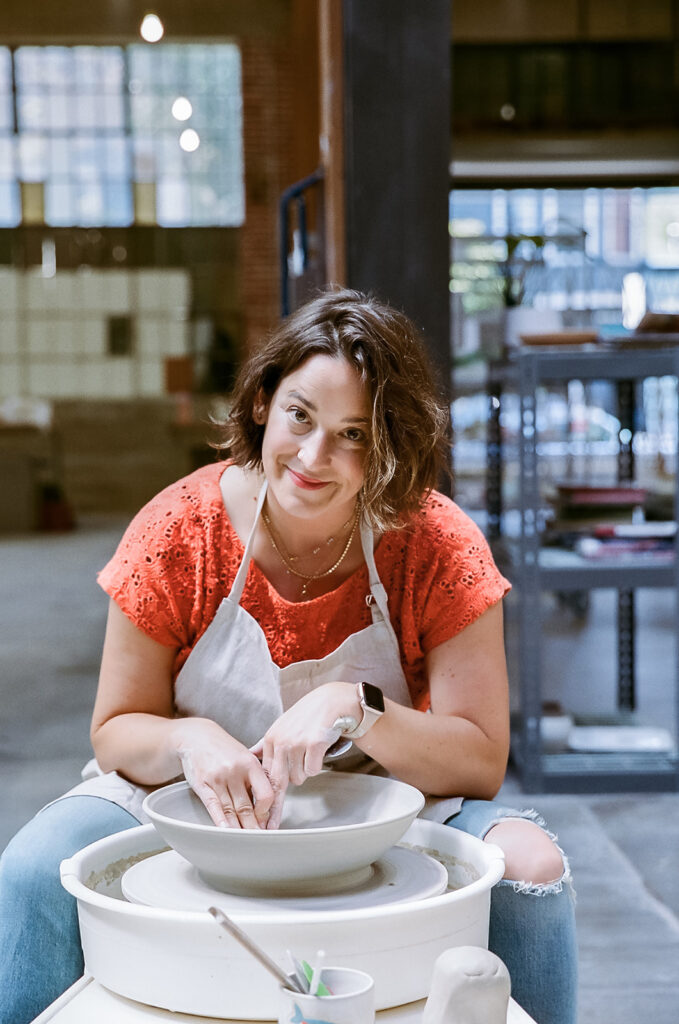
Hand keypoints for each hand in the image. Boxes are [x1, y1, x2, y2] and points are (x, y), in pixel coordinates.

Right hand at [171, 718, 274, 828]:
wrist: (198, 737)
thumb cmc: (224, 749)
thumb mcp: (245, 757)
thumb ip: (256, 778)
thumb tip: (266, 805)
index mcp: (251, 763)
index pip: (265, 793)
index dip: (266, 811)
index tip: (266, 821)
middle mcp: (235, 771)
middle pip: (247, 807)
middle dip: (253, 826)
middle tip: (259, 839)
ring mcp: (218, 778)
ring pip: (231, 810)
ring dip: (238, 829)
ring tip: (244, 840)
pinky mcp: (203, 784)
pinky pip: (213, 806)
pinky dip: (220, 821)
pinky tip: (226, 831)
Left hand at [250, 682, 359, 828]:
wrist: (332, 701)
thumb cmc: (308, 716)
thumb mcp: (282, 727)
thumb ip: (267, 745)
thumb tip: (250, 756)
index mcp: (270, 739)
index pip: (264, 776)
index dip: (264, 801)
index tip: (262, 820)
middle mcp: (280, 742)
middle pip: (278, 782)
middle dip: (276, 805)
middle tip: (273, 825)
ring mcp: (296, 743)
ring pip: (299, 777)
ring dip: (306, 770)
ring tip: (309, 753)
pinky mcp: (313, 744)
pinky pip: (314, 770)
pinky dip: (318, 764)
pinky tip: (318, 749)